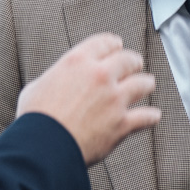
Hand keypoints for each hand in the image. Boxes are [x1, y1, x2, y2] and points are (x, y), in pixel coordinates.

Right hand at [16, 33, 159, 163]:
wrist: (43, 146)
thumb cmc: (35, 119)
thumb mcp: (38, 86)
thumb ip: (56, 79)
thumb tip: (57, 83)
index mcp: (78, 61)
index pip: (105, 43)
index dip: (114, 44)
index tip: (117, 47)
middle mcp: (100, 75)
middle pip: (129, 60)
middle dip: (133, 62)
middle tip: (135, 65)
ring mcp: (114, 99)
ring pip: (143, 84)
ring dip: (146, 84)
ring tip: (147, 85)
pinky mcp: (122, 124)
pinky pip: (146, 117)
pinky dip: (151, 116)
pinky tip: (153, 116)